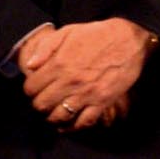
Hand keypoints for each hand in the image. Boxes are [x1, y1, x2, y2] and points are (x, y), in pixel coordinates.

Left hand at [23, 18, 153, 128]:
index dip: (30, 88)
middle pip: (41, 105)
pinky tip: (67, 125)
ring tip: (53, 111)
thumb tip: (30, 65)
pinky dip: (72, 127)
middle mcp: (70, 82)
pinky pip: (82, 122)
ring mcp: (86, 94)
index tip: (35, 87)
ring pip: (58, 117)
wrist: (129, 40)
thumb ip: (46, 47)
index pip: (31, 88)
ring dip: (52, 116)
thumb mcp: (68, 31)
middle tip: (44, 99)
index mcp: (59, 64)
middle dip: (39, 103)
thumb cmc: (97, 34)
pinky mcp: (101, 102)